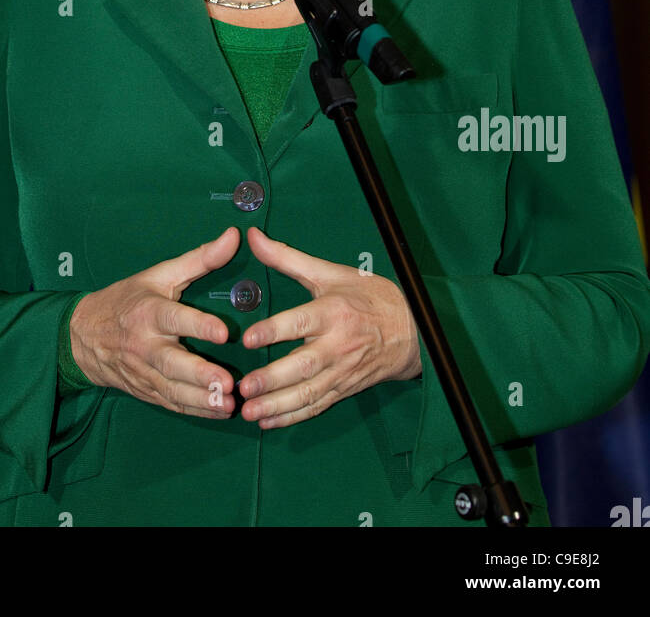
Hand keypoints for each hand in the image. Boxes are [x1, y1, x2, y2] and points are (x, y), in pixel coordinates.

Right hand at [68, 227, 239, 417]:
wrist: (84, 335)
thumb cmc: (128, 299)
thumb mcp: (159, 274)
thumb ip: (199, 259)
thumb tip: (233, 236)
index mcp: (149, 311)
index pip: (175, 318)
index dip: (199, 326)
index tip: (224, 332)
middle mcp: (145, 344)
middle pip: (172, 362)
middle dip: (200, 375)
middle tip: (227, 381)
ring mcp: (143, 371)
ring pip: (172, 389)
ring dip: (201, 399)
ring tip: (229, 403)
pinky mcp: (146, 390)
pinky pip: (171, 403)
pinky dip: (194, 410)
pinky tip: (217, 411)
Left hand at [236, 226, 421, 427]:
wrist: (412, 330)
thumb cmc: (367, 296)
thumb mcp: (329, 273)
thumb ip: (287, 258)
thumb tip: (253, 236)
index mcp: (333, 311)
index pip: (301, 322)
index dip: (274, 330)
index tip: (248, 339)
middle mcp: (338, 344)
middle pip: (304, 365)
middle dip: (272, 380)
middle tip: (245, 387)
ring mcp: (342, 371)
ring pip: (308, 392)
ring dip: (278, 405)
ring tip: (250, 410)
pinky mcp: (344, 388)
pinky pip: (317, 406)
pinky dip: (292, 417)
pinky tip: (268, 421)